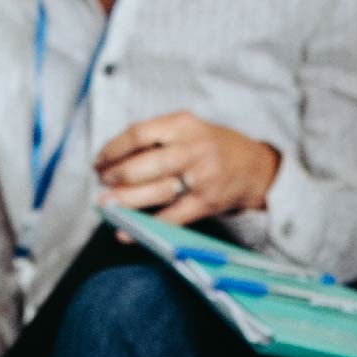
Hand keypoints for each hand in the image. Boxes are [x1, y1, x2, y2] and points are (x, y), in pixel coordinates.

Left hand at [96, 113, 282, 222]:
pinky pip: (172, 217)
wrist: (257, 168)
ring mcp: (202, 176)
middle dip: (118, 175)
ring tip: (106, 205)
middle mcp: (193, 148)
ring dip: (127, 200)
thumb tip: (113, 159)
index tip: (99, 161)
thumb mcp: (189, 130)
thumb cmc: (213, 147)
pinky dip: (147, 226)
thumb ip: (157, 138)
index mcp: (183, 124)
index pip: (139, 133)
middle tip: (103, 182)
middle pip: (146, 163)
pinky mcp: (207, 202)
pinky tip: (126, 232)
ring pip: (157, 190)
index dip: (114, 149)